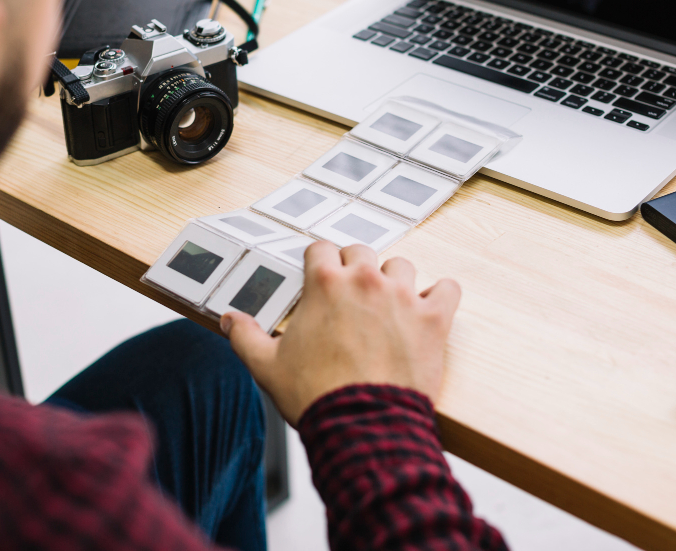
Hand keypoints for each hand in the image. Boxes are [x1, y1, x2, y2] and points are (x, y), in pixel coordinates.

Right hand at [221, 241, 460, 424]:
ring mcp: (403, 296)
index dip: (318, 263)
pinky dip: (440, 295)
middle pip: (361, 251)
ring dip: (394, 280)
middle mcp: (365, 280)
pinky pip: (447, 288)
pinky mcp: (434, 318)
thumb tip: (228, 319)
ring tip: (388, 305)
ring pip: (402, 265)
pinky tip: (429, 308)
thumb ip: (245, 336)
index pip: (320, 248)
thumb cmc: (315, 396)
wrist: (363, 426)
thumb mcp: (267, 366)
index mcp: (324, 285)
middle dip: (353, 267)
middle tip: (350, 294)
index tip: (319, 277)